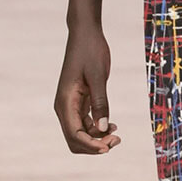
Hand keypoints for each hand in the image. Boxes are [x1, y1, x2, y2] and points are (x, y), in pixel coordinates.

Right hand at [54, 23, 119, 154]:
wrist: (85, 34)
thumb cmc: (91, 51)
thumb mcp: (98, 77)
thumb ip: (100, 102)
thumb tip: (103, 127)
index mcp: (65, 101)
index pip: (74, 134)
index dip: (90, 145)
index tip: (109, 146)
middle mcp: (64, 106)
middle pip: (75, 139)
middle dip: (94, 145)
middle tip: (117, 139)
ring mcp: (70, 105)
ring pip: (80, 133)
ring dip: (97, 138)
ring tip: (117, 133)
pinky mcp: (78, 101)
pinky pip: (85, 123)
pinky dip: (97, 128)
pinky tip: (112, 125)